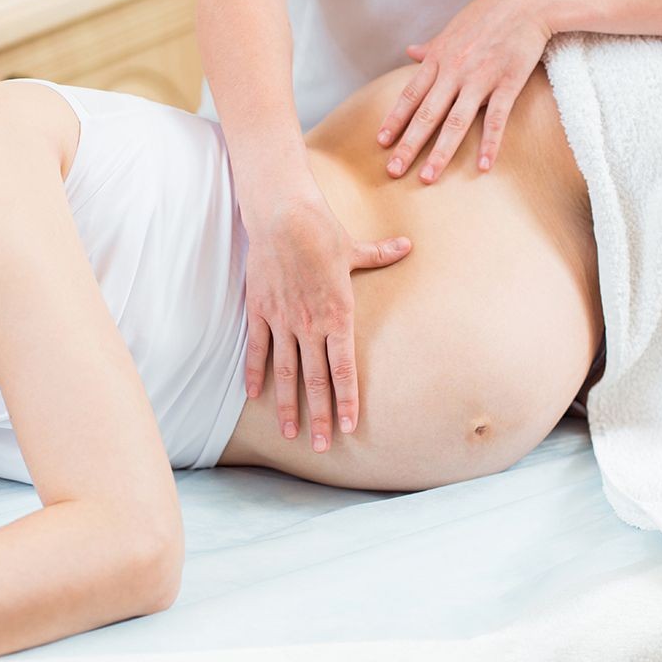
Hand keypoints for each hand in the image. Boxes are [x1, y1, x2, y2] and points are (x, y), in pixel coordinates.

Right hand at [242, 186, 410, 452]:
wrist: (283, 216)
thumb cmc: (321, 231)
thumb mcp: (355, 248)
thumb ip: (379, 255)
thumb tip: (407, 246)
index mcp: (338, 315)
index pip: (344, 369)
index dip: (346, 400)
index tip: (347, 426)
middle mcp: (310, 325)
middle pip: (316, 380)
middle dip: (319, 416)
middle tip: (319, 446)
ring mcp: (282, 320)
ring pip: (286, 372)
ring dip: (288, 404)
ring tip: (291, 432)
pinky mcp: (259, 310)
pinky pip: (256, 349)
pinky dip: (254, 373)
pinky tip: (254, 395)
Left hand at [377, 0, 553, 183]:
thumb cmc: (489, 13)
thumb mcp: (453, 28)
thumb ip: (431, 47)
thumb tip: (409, 52)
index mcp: (439, 59)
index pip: (410, 95)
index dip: (395, 120)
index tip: (381, 143)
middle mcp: (454, 71)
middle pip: (427, 114)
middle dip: (408, 144)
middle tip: (393, 171)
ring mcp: (481, 78)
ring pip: (455, 122)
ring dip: (440, 152)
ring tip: (428, 178)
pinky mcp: (508, 83)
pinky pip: (496, 119)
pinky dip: (489, 143)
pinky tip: (482, 166)